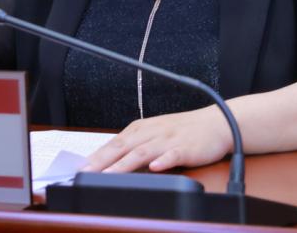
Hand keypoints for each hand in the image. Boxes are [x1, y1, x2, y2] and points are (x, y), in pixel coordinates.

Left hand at [82, 105, 232, 173]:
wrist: (217, 123)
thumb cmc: (183, 131)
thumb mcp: (155, 134)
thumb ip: (134, 147)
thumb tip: (109, 163)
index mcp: (141, 129)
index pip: (113, 143)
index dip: (96, 156)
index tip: (79, 169)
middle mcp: (152, 132)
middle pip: (122, 147)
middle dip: (102, 161)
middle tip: (85, 173)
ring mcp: (168, 140)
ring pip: (142, 152)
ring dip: (124, 164)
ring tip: (109, 174)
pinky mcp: (186, 148)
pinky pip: (173, 154)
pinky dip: (163, 160)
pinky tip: (155, 167)